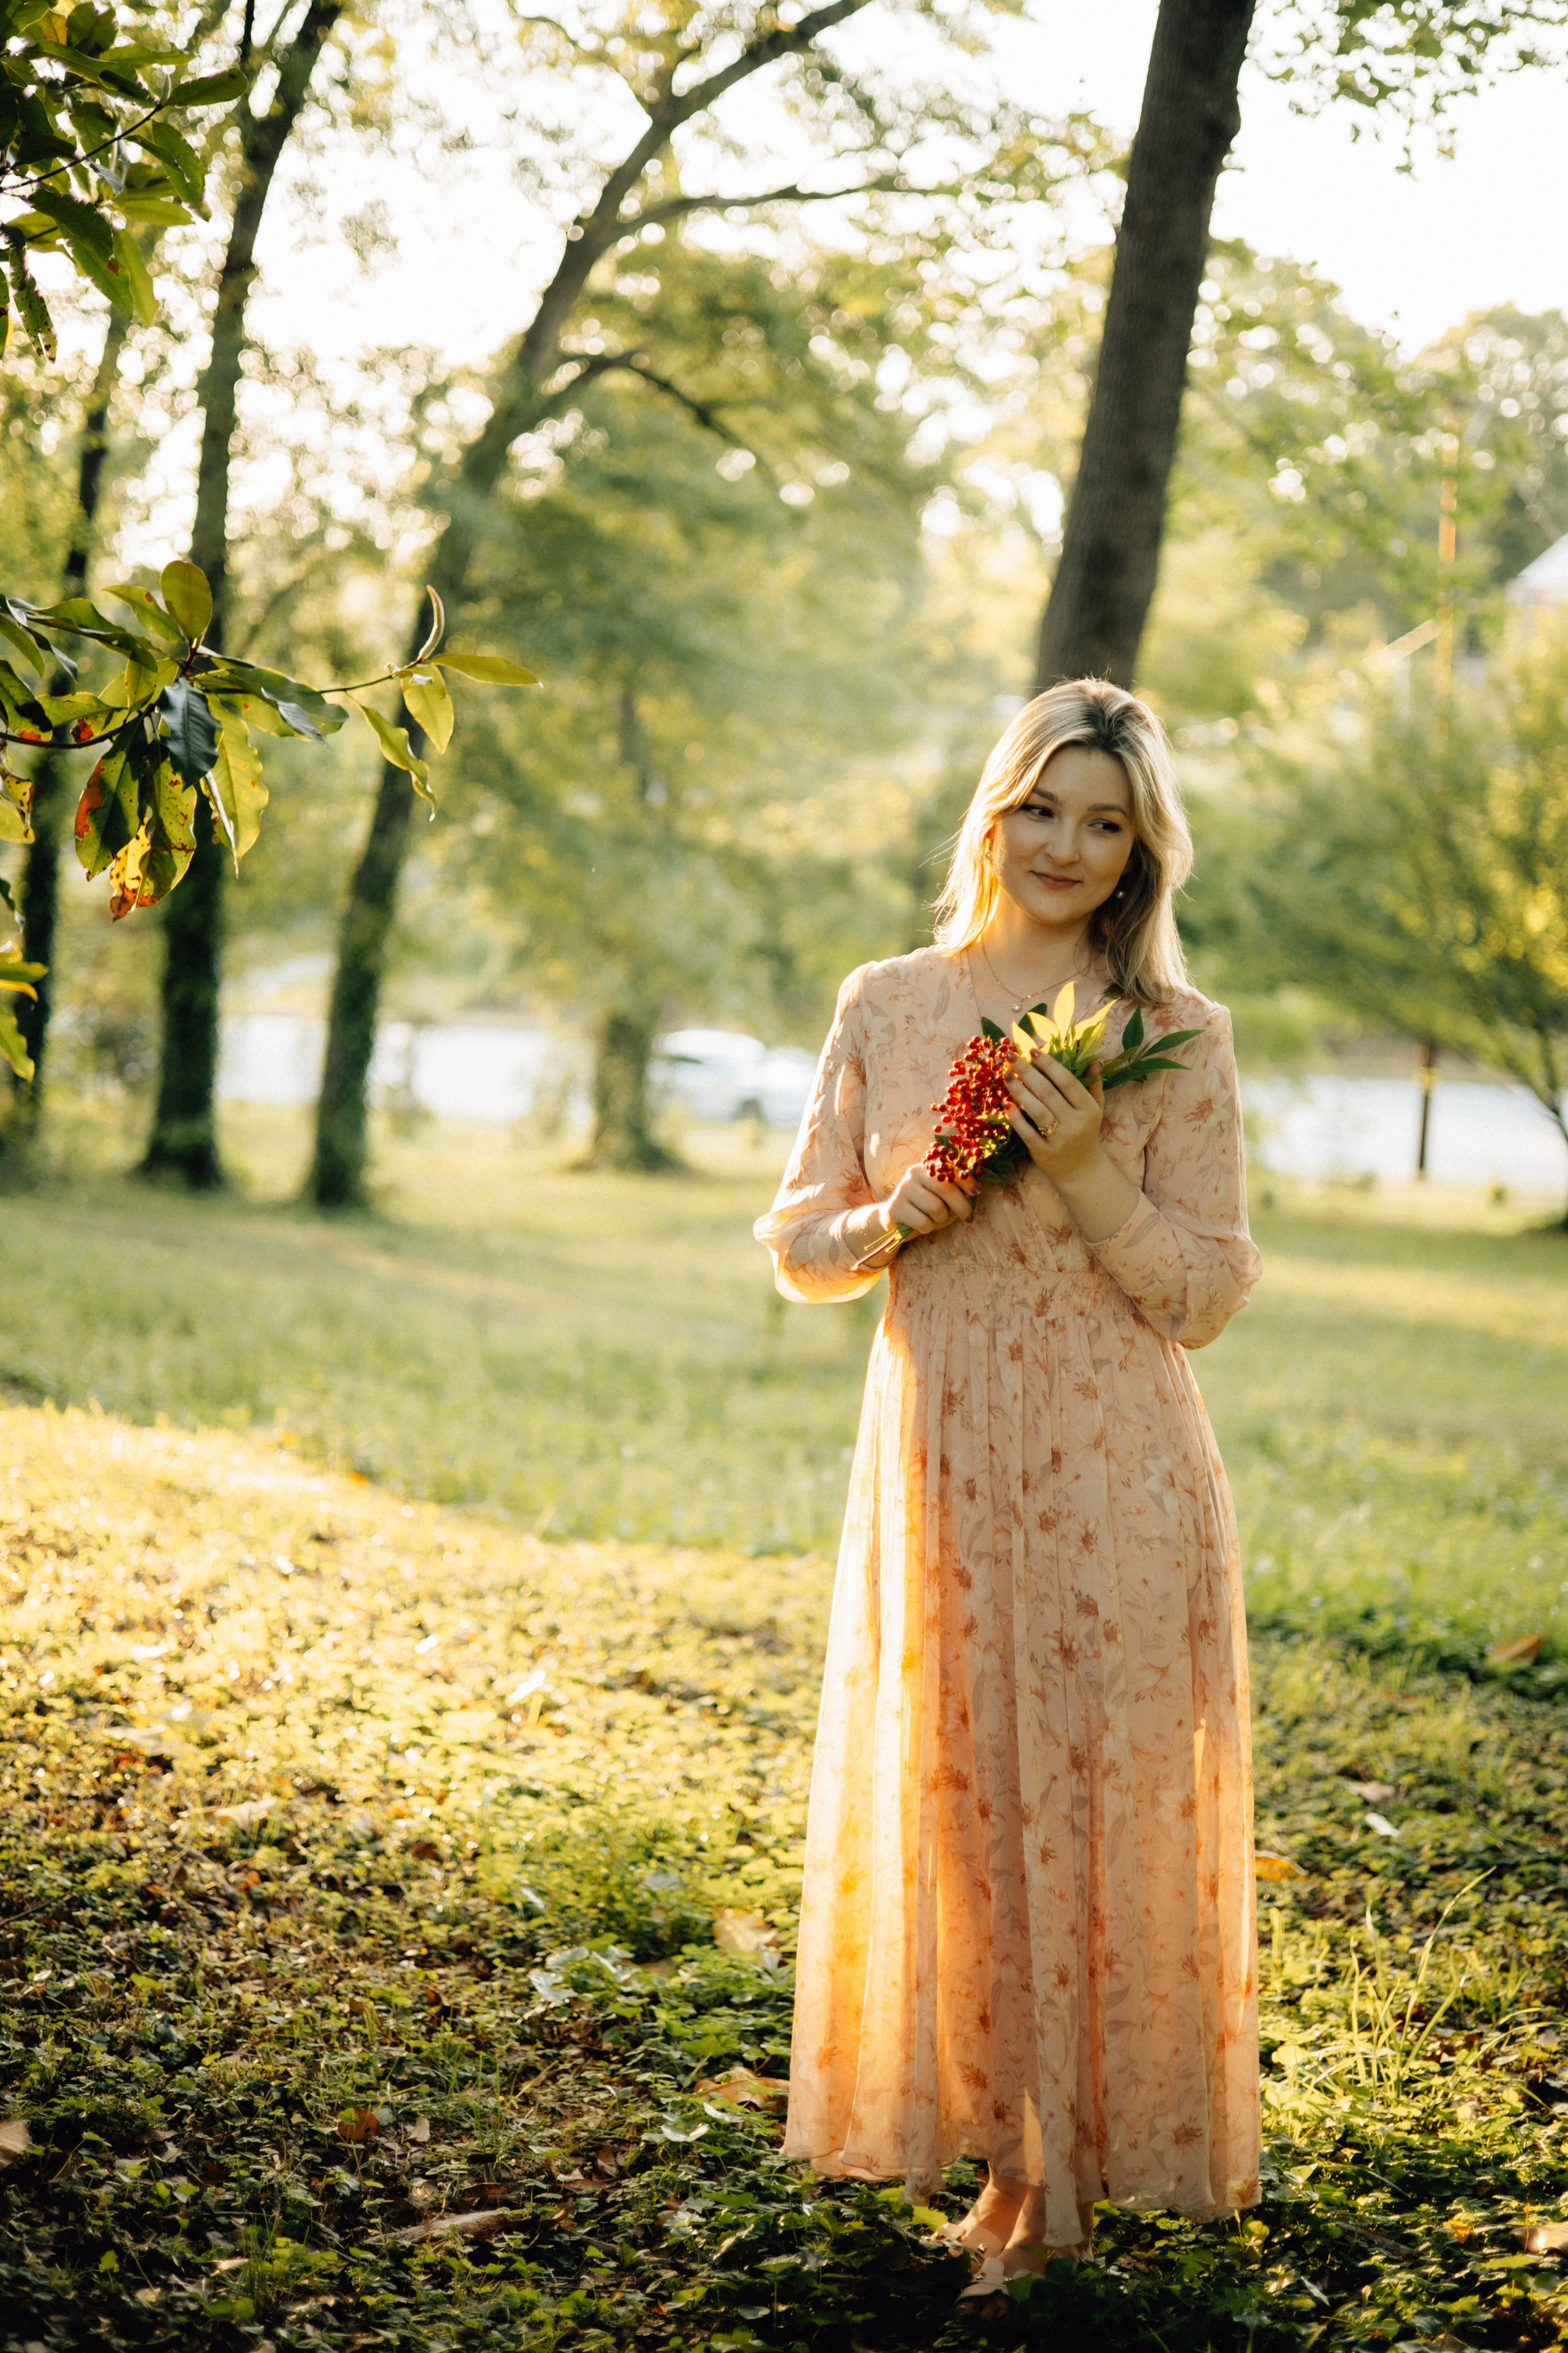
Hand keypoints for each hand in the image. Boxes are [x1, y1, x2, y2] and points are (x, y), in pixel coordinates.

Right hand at [853, 1162, 975, 1266]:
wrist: (895, 1218)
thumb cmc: (925, 1206)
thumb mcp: (941, 1195)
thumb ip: (956, 1190)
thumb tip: (974, 1191)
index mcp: (927, 1167)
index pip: (950, 1168)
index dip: (966, 1180)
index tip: (977, 1192)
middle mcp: (914, 1174)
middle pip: (945, 1188)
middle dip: (961, 1205)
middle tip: (967, 1217)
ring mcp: (903, 1190)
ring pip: (935, 1207)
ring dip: (942, 1218)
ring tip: (938, 1219)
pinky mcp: (895, 1208)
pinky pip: (923, 1222)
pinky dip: (929, 1228)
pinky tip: (924, 1225)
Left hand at [1004, 1048, 1139, 1242]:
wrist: (1082, 1170)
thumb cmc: (1086, 1132)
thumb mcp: (1095, 1109)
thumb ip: (1093, 1085)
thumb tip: (1095, 1061)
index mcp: (1088, 1109)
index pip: (1067, 1082)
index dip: (1049, 1065)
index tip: (1033, 1051)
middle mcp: (1076, 1123)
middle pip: (1048, 1093)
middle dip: (1028, 1072)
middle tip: (1010, 1056)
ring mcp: (1060, 1140)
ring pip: (1037, 1111)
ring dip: (1019, 1092)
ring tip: (1006, 1076)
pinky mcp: (1044, 1153)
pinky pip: (1027, 1133)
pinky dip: (1016, 1118)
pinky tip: (1006, 1104)